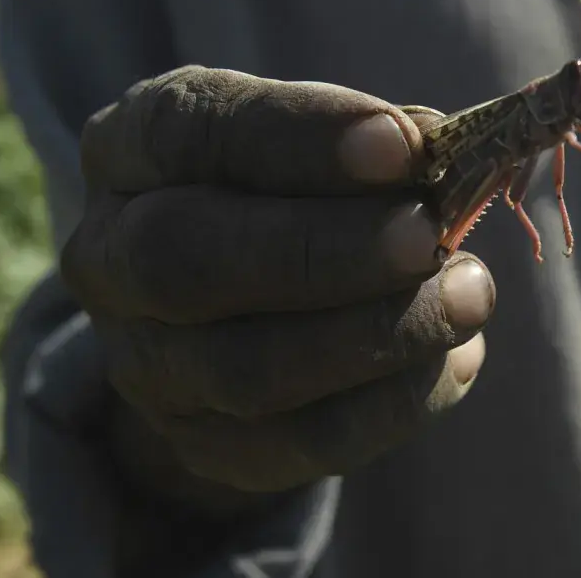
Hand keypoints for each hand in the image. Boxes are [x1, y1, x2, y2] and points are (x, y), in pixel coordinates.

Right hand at [60, 66, 492, 496]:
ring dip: (375, 334)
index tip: (401, 142)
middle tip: (426, 234)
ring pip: (246, 369)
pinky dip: (392, 404)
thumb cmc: (288, 188)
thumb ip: (371, 138)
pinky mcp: (200, 447)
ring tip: (470, 295)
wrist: (231, 311)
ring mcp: (145, 365)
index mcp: (129, 151)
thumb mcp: (311, 136)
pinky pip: (298, 445)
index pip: (188, 133)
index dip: (295, 136)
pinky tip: (457, 358)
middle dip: (323, 248)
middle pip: (188, 260)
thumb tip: (445, 146)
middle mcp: (110, 260)